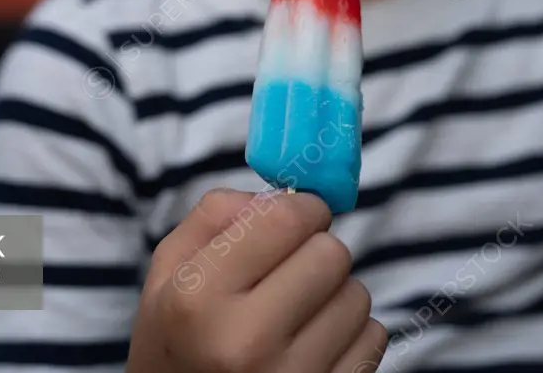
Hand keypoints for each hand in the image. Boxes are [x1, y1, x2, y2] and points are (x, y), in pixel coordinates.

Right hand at [126, 188, 386, 372]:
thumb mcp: (168, 271)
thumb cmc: (178, 339)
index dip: (301, 206)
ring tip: (297, 315)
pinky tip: (313, 346)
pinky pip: (374, 339)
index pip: (285, 219)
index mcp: (197, 297)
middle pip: (331, 254)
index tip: (299, 213)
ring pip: (357, 296)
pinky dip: (352, 334)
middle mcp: (244, 343)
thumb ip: (217, 214)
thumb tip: (286, 194)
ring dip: (335, 294)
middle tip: (292, 269)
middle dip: (317, 250)